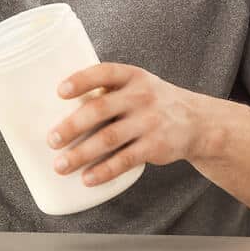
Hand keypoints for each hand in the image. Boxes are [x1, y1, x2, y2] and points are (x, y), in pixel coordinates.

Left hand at [47, 63, 207, 186]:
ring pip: (109, 139)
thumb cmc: (151, 101)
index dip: (81, 80)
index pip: (103, 72)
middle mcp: (141, 96)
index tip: (59, 92)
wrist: (198, 121)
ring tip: (60, 165)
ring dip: (81, 154)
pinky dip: (105, 170)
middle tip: (51, 140)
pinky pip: (126, 160)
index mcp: (131, 76)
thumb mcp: (136, 84)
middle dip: (72, 125)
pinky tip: (87, 178)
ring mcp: (149, 122)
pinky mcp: (156, 147)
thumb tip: (56, 105)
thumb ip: (106, 89)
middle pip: (100, 109)